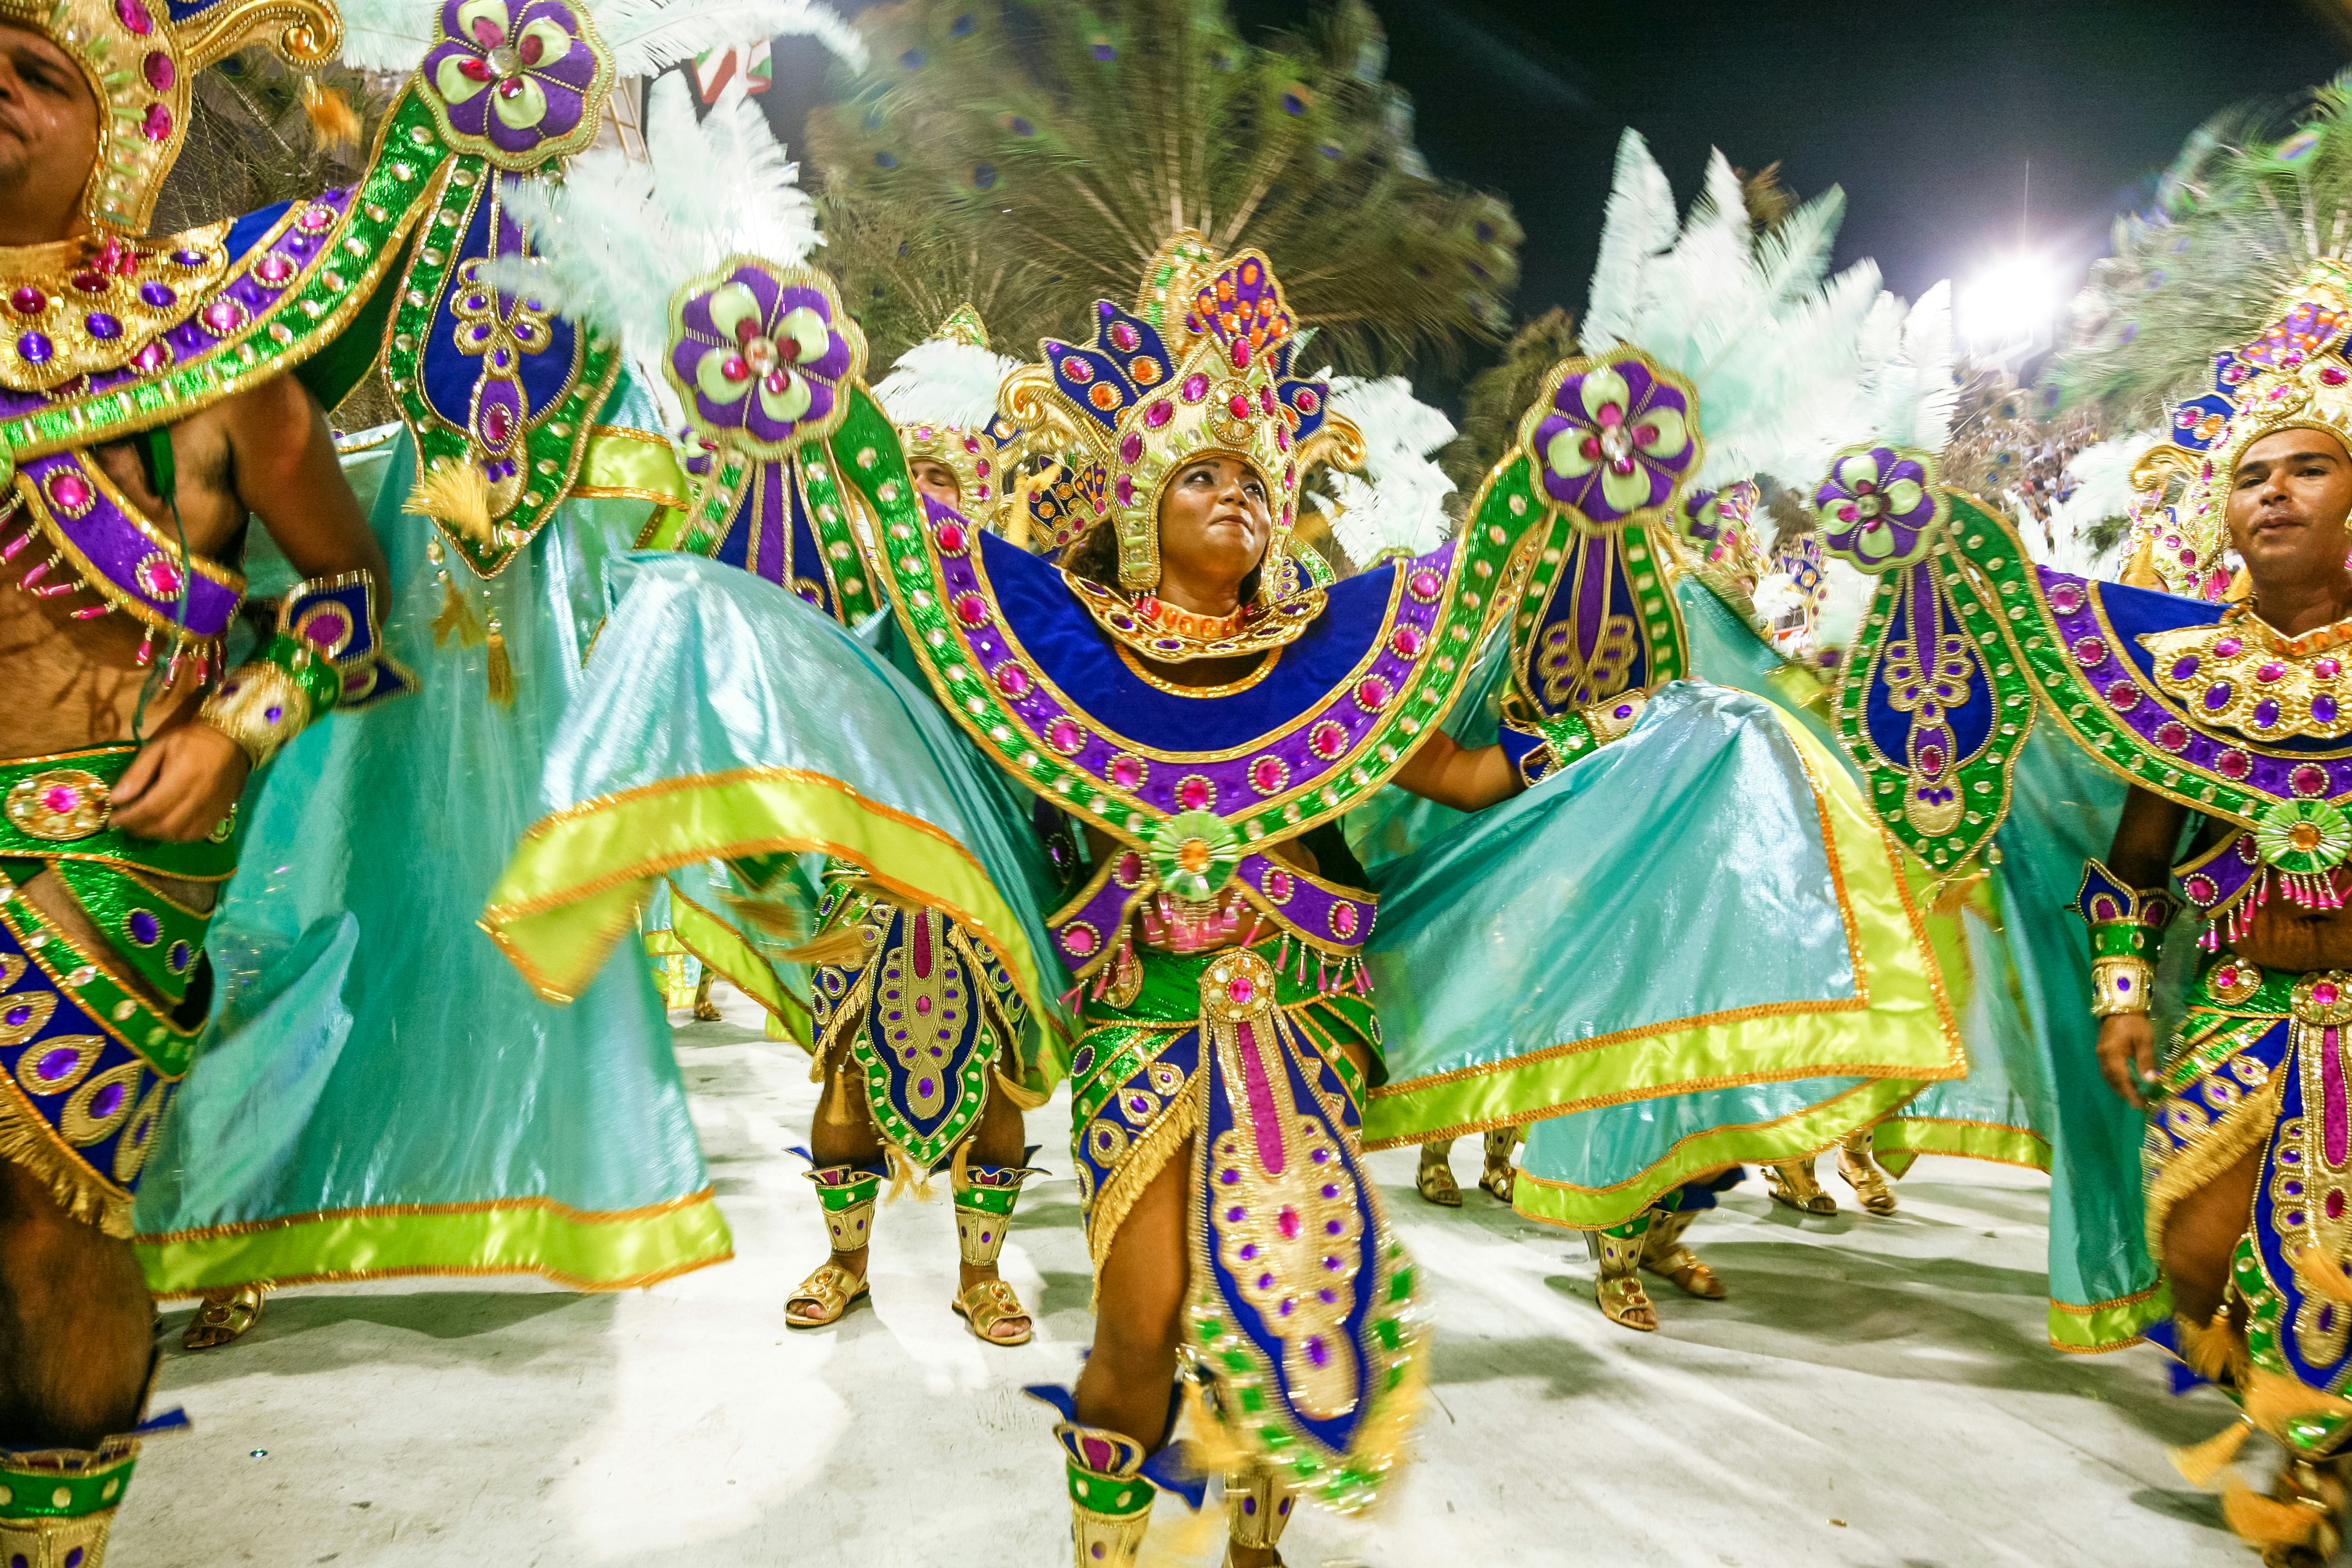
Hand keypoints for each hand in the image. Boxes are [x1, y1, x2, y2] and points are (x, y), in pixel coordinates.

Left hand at [110, 724, 250, 841]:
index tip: (112, 819)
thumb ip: (137, 773)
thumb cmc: (191, 741)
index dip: (129, 818)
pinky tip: (165, 828)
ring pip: (179, 834)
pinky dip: (176, 836)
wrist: (232, 741)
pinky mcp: (220, 814)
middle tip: (124, 824)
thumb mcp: (158, 747)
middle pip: (165, 825)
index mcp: (184, 776)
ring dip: (156, 835)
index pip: (151, 808)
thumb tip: (116, 799)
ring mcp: (213, 808)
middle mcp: (200, 796)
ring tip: (142, 826)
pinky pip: (195, 835)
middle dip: (139, 829)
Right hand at [2094, 1013, 2159, 1108]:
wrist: (2120, 1006)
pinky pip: (2107, 1070)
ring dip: (2120, 1086)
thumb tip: (2150, 1082)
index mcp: (2113, 1055)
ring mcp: (2101, 1054)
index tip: (2139, 1105)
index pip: (2121, 1080)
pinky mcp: (2102, 1051)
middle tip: (2139, 1102)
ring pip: (2108, 1077)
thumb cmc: (2134, 1023)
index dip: (2130, 1094)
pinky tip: (2128, 1078)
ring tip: (2135, 1092)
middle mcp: (2103, 1057)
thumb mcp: (2144, 1041)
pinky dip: (2117, 1078)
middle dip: (2124, 1093)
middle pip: (2112, 1081)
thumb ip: (2146, 1061)